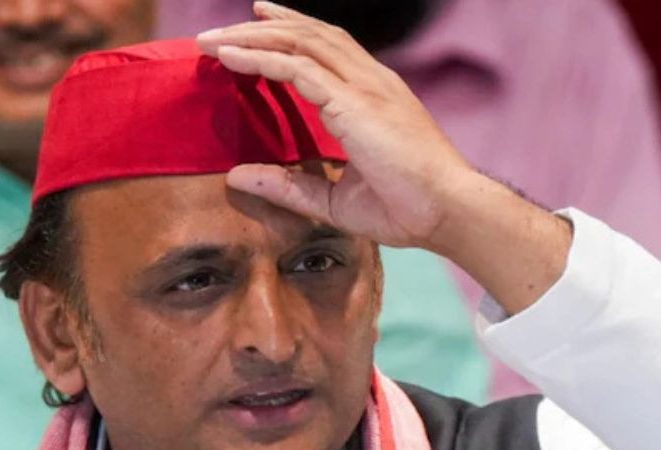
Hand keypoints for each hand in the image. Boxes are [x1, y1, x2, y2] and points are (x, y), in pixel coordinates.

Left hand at [198, 1, 572, 315]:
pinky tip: (231, 58)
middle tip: (220, 31)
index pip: (327, 48)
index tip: (256, 26)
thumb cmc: (406, 209)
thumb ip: (288, 186)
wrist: (447, 212)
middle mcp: (370, 81)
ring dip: (251, 37)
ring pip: (300, 41)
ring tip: (212, 40)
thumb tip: (236, 177)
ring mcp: (363, 87)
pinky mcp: (353, 102)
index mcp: (374, 97)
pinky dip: (260, 58)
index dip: (290, 33)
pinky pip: (297, 67)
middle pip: (309, 35)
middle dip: (261, 28)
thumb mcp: (333, 200)